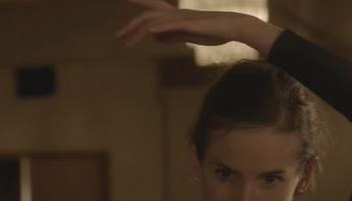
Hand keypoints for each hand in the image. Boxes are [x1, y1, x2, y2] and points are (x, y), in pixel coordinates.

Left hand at [115, 0, 251, 46]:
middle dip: (131, 27)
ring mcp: (183, 18)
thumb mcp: (188, 35)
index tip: (120, 16)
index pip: (151, 11)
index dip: (135, 7)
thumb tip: (155, 37)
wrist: (234, 27)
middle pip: (148, 18)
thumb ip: (171, 36)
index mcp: (175, 16)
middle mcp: (176, 14)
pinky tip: (150, 33)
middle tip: (117, 38)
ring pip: (156, 22)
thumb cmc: (213, 31)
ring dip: (140, 31)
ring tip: (127, 41)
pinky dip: (160, 28)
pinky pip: (173, 25)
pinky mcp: (192, 24)